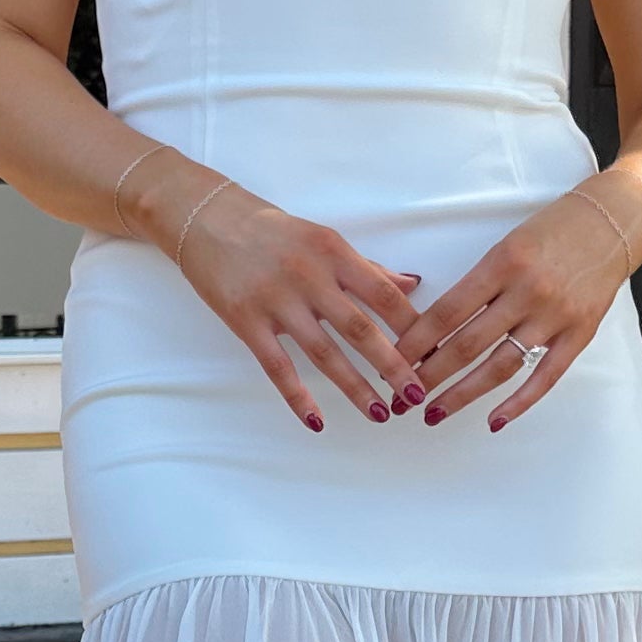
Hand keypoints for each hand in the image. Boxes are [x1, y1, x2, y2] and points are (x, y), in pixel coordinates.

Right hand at [159, 179, 422, 430]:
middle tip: (416, 395)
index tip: (434, 353)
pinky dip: (297, 396)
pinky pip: (277, 366)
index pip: (384, 294)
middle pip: (359, 328)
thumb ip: (366, 267)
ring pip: (323, 353)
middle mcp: (309, 276)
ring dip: (355, 387)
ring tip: (380, 414)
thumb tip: (412, 285)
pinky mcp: (246, 322)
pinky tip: (317, 421)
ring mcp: (276, 301)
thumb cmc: (272, 232)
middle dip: (392, 365)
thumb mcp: (323, 239)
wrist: (207, 220)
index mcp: (334, 252)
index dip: (413, 327)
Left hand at [398, 180, 639, 430]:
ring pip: (501, 366)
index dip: (416, 342)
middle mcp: (527, 291)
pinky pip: (545, 377)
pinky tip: (494, 420)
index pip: (448, 311)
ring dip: (463, 394)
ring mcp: (555, 316)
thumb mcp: (506, 245)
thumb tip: (437, 329)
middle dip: (430, 375)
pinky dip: (519, 403)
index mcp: (502, 263)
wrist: (612, 224)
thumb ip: (477, 284)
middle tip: (404, 396)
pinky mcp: (580, 334)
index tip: (392, 362)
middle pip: (468, 344)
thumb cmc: (552, 231)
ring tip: (435, 413)